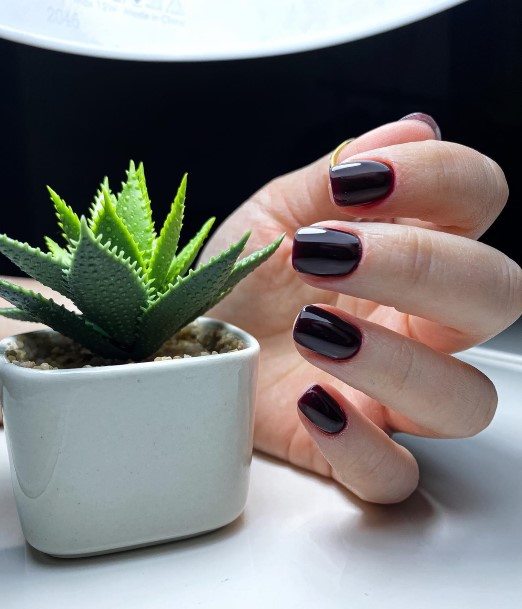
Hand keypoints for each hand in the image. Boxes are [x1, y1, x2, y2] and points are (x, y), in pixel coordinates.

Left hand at [200, 115, 521, 503]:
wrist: (182, 342)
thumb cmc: (236, 277)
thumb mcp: (272, 213)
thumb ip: (338, 173)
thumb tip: (415, 128)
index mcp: (406, 253)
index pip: (480, 199)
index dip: (438, 178)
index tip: (354, 180)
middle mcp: (417, 323)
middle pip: (497, 296)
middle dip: (422, 265)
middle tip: (328, 253)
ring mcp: (390, 393)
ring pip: (466, 399)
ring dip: (397, 361)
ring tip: (313, 329)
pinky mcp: (351, 451)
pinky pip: (394, 476)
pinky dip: (359, 447)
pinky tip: (309, 401)